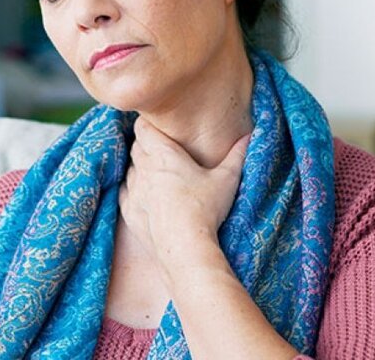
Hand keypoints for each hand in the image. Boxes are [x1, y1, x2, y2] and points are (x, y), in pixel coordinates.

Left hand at [118, 117, 249, 270]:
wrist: (185, 248)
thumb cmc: (206, 210)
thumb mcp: (227, 180)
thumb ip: (237, 155)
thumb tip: (249, 136)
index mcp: (163, 154)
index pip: (143, 128)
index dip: (149, 125)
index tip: (158, 127)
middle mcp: (144, 169)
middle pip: (137, 147)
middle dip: (147, 145)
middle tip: (163, 149)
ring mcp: (134, 190)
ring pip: (131, 169)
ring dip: (140, 167)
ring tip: (157, 173)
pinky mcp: (129, 211)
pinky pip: (125, 191)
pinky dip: (133, 189)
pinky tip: (145, 193)